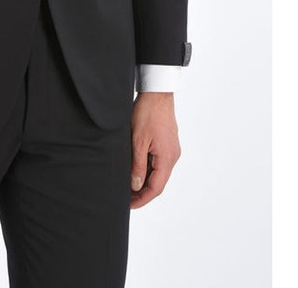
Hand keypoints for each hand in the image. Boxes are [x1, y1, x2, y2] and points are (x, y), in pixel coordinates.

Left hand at [129, 92, 180, 208]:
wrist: (157, 93)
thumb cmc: (148, 113)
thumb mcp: (138, 141)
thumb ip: (137, 165)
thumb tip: (135, 186)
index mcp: (167, 158)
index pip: (156, 188)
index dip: (142, 199)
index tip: (128, 205)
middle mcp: (172, 156)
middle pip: (158, 182)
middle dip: (142, 192)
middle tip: (125, 197)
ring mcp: (171, 149)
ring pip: (157, 172)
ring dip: (144, 180)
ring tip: (127, 185)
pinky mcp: (167, 143)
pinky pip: (158, 162)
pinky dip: (147, 169)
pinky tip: (135, 169)